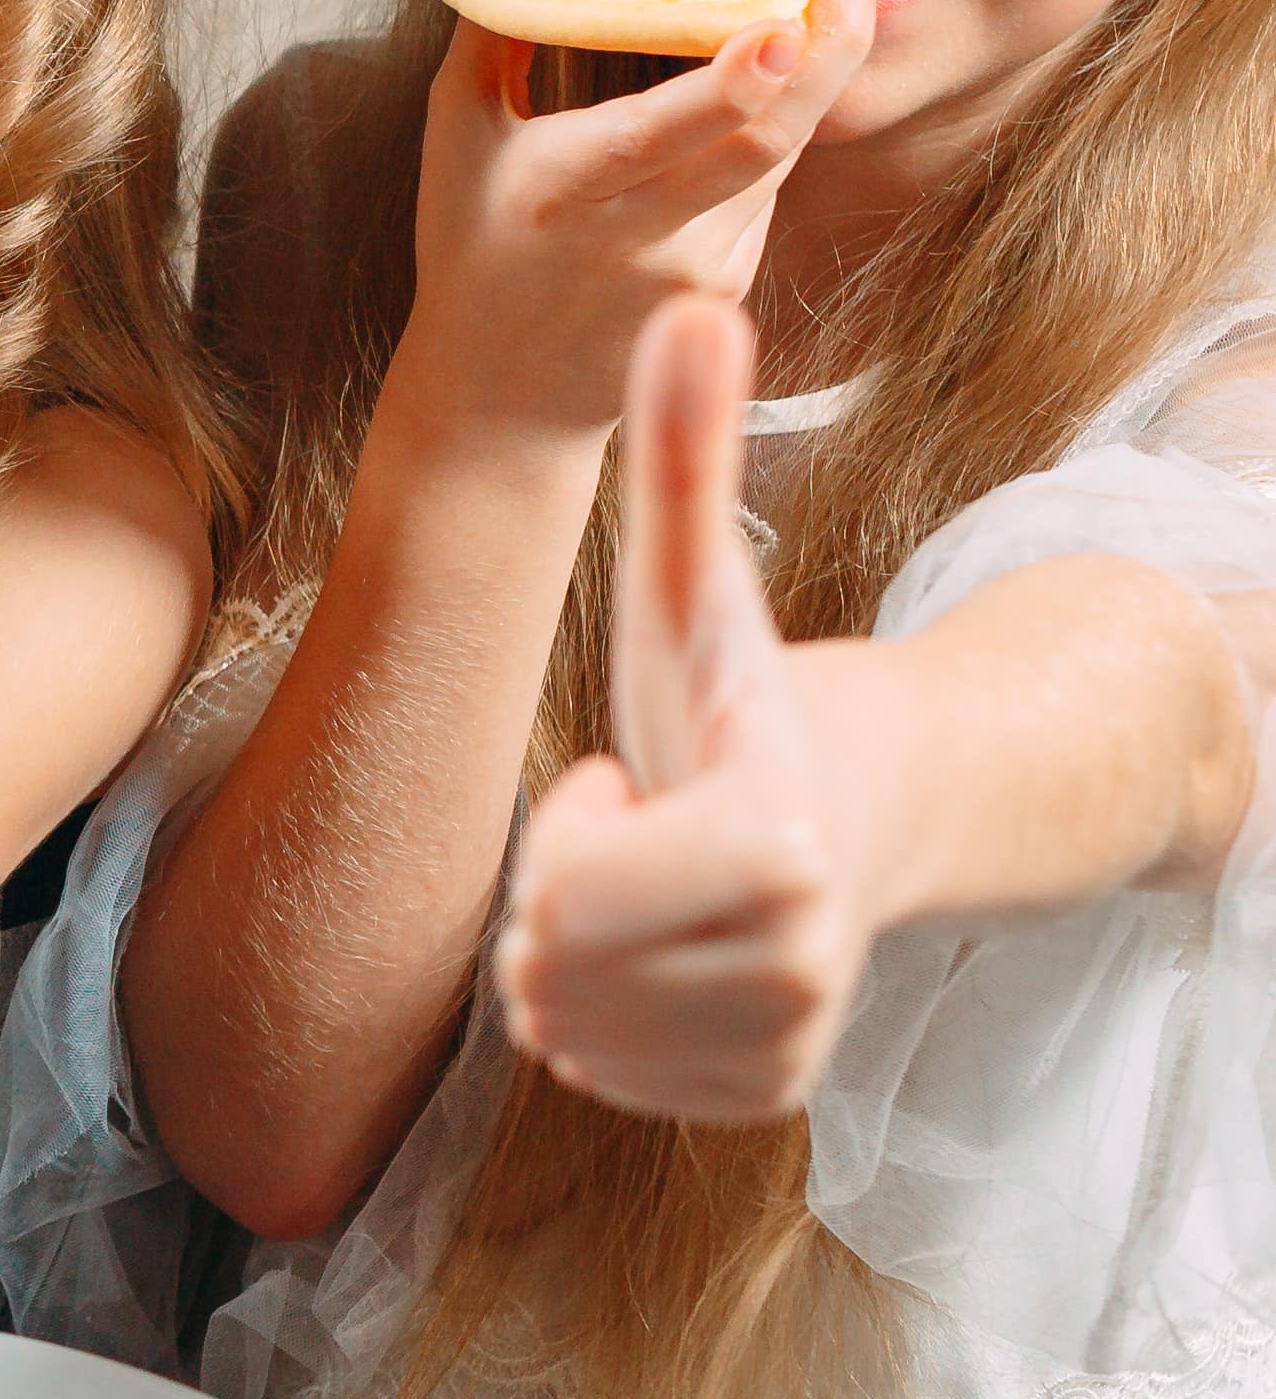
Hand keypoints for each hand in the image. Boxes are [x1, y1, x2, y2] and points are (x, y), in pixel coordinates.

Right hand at [404, 0, 877, 444]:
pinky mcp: (736, 282)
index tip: (787, 25)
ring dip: (803, 72)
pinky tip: (754, 87)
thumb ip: (504, 7)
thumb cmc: (471, 241)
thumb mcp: (459, 128)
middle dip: (831, 50)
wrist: (504, 396)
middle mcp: (644, 238)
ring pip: (777, 150)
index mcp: (564, 192)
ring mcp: (702, 271)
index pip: (667, 137)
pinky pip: (767, 179)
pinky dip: (766, 123)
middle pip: (764, 142)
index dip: (736, 85)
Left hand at [496, 293, 894, 1118]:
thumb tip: (688, 303)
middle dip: (557, 893)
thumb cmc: (726, 693)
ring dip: (574, 954)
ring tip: (644, 880)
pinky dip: (603, 1020)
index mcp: (770, 839)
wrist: (844, 803)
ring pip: (569, 1031)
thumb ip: (681, 453)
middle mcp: (797, 960)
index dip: (566, 830)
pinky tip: (656, 949)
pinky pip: (605, 1078)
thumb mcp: (684, 584)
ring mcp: (786, 1038)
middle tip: (628, 827)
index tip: (622, 777)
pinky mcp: (765, 1095)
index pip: (565, 898)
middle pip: (553, 972)